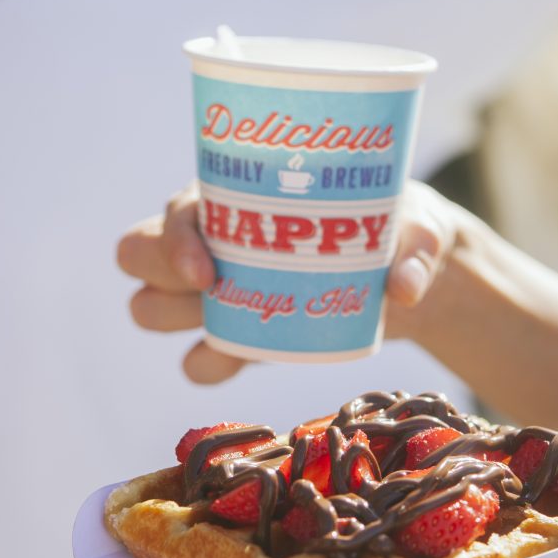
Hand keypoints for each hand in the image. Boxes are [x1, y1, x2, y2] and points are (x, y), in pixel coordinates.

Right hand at [116, 180, 466, 383]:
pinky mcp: (237, 338)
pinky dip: (209, 365)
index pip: (176, 213)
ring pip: (150, 307)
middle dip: (158, 271)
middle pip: (138, 255)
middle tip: (209, 286)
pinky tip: (239, 360)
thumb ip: (416, 249)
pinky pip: (197, 361)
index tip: (208, 271)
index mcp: (237, 193)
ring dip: (174, 319)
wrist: (407, 274)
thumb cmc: (400, 224)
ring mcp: (216, 293)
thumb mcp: (419, 225)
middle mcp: (212, 239)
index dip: (176, 240)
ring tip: (228, 324)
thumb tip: (402, 288)